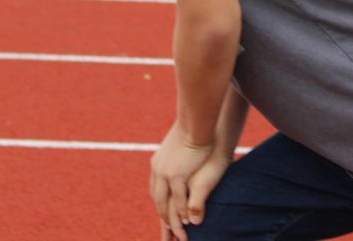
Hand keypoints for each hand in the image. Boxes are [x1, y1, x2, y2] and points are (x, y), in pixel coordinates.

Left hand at [151, 124, 213, 240]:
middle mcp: (158, 170)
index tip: (165, 214)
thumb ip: (178, 153)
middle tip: (168, 231)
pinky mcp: (176, 175)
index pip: (156, 189)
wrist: (195, 122)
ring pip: (165, 203)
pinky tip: (187, 221)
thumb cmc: (193, 129)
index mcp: (158, 163)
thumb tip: (182, 150)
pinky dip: (182, 211)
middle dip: (163, 216)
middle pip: (158, 199)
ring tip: (178, 233)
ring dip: (172, 219)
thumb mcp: (180, 143)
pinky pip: (179, 199)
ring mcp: (165, 174)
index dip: (161, 203)